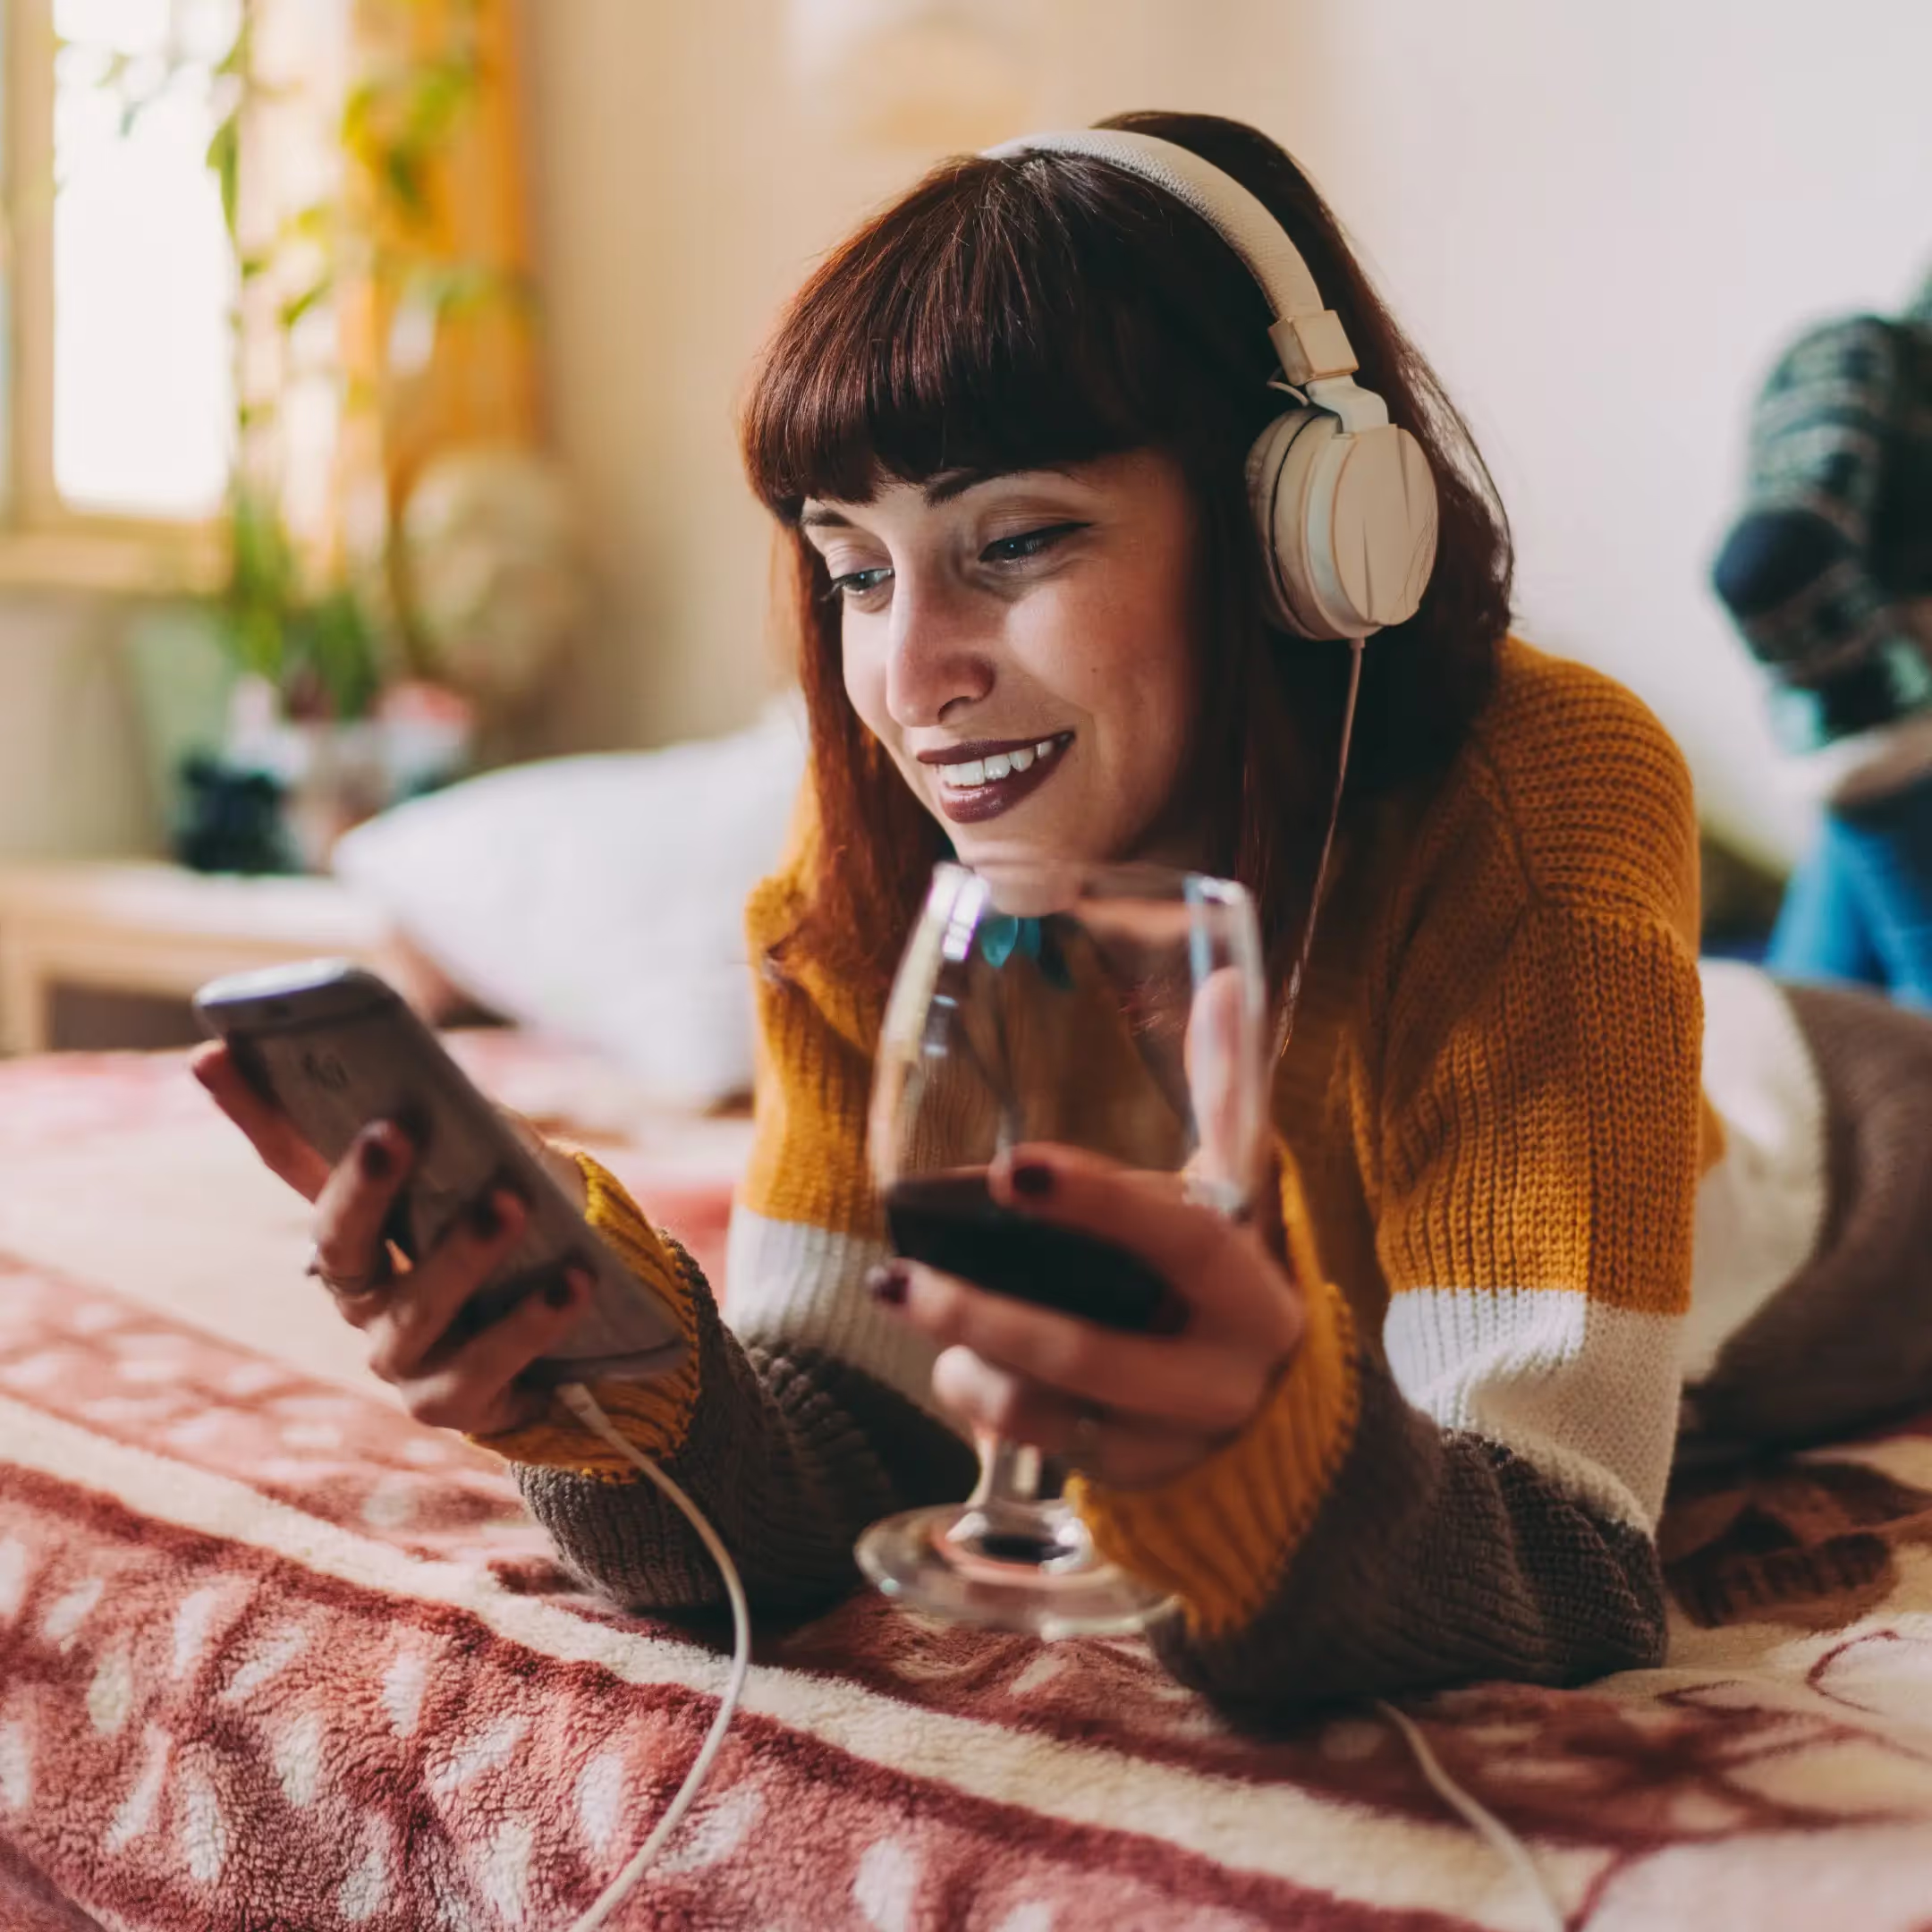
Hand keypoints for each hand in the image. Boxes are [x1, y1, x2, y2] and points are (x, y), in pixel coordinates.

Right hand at [191, 1042, 588, 1435]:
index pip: (292, 1161)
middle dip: (364, 1186)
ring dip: (464, 1253)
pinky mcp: (455, 1403)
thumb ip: (465, 1131)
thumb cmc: (524, 1240)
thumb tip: (439, 1079)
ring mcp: (401, 1355)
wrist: (574, 1351)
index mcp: (357, 1227)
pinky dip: (533, 1320)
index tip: (215, 1051)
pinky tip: (574, 1279)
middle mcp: (360, 1294)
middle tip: (396, 1129)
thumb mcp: (495, 1170)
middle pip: (341, 1241)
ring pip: (418, 1305)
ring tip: (512, 1203)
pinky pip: (489, 1363)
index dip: (253, 1111)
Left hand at [873, 1143, 1303, 1489]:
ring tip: (910, 1303)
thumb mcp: (1239, 1203)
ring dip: (968, 1358)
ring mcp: (1179, 1441)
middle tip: (898, 1274)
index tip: (1012, 1170)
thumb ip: (1227, 1101)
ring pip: (1053, 1408)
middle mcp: (1224, 1377)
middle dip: (984, 1314)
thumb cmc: (1232, 1287)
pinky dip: (985, 1403)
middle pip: (1092, 1352)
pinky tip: (955, 1364)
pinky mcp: (1136, 1481)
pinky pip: (1044, 1447)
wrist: (1288, 1429)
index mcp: (1254, 1293)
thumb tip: (1225, 985)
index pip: (1183, 1241)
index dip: (1100, 1205)